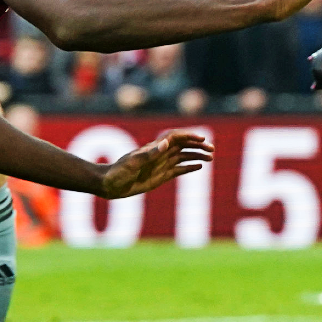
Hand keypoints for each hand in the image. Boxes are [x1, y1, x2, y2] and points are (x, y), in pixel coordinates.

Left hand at [97, 130, 214, 198]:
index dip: (189, 136)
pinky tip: (199, 166)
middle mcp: (159, 154)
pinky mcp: (161, 176)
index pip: (175, 137)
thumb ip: (148, 154)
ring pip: (183, 156)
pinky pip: (178, 169)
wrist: (109, 185)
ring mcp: (161, 165)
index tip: (201, 139)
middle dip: (198, 145)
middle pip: (183, 145)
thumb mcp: (132, 163)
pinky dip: (189, 167)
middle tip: (212, 149)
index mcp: (153, 148)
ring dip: (197, 155)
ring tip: (210, 158)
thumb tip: (165, 144)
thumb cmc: (117, 172)